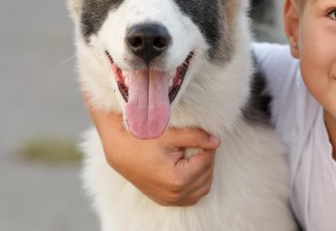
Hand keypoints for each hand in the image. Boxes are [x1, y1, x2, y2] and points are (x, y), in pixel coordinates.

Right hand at [87, 101, 220, 205]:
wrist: (118, 150)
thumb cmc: (143, 139)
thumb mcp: (171, 135)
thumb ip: (197, 137)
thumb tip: (217, 141)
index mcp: (177, 180)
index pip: (207, 160)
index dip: (208, 145)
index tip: (202, 134)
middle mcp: (174, 195)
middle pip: (206, 174)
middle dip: (206, 157)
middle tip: (197, 142)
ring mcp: (169, 200)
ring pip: (202, 188)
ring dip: (202, 170)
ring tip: (191, 153)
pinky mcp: (165, 200)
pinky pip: (191, 196)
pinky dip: (195, 182)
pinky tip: (188, 167)